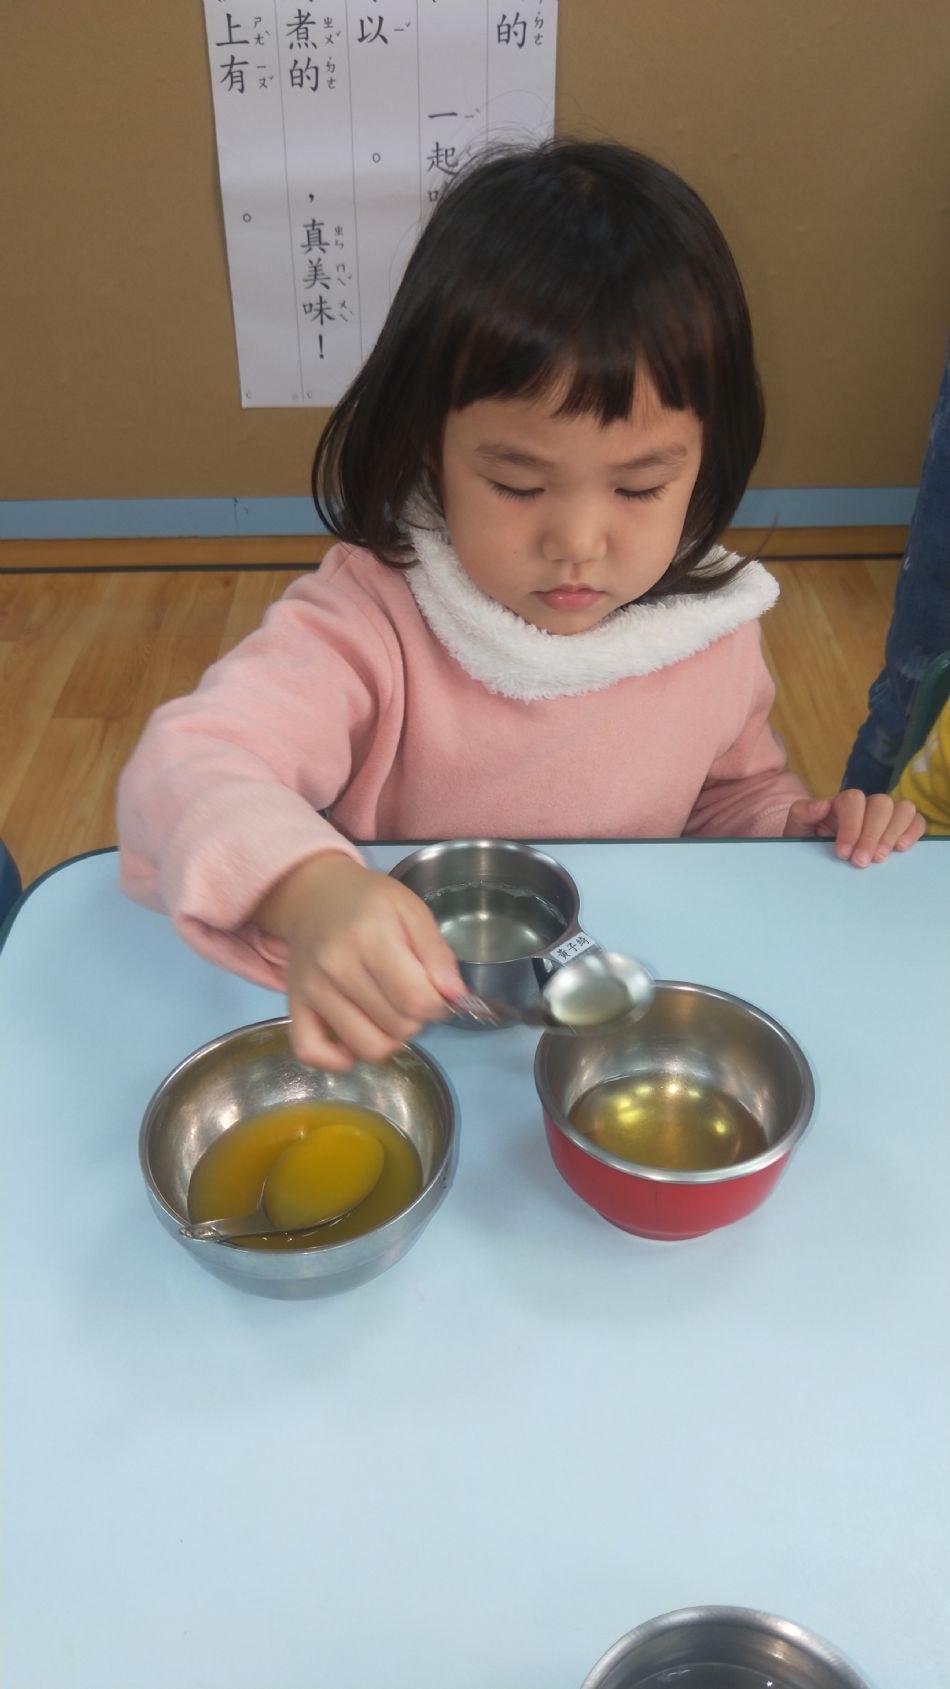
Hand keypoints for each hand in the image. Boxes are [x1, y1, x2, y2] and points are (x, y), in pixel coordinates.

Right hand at [256, 854, 464, 1069]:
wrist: (314, 897)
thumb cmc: (370, 903)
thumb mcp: (412, 910)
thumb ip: (437, 953)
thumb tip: (455, 996)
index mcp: (370, 938)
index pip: (416, 1000)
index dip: (438, 1005)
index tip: (435, 992)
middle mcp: (336, 967)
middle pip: (396, 1027)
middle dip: (416, 1020)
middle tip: (410, 996)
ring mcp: (312, 991)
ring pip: (366, 1048)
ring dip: (388, 1039)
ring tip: (388, 1013)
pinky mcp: (294, 1007)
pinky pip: (312, 1054)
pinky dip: (339, 1059)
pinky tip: (355, 1038)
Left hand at [783, 790, 924, 864]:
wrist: (816, 861)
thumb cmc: (808, 843)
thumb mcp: (797, 830)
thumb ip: (803, 814)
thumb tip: (821, 805)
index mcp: (841, 803)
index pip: (853, 800)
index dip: (851, 825)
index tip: (843, 852)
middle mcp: (866, 805)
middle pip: (880, 804)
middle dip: (871, 834)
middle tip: (861, 862)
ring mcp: (886, 816)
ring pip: (902, 809)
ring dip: (893, 833)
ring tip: (880, 859)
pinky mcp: (900, 828)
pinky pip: (916, 821)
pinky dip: (913, 832)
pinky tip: (901, 849)